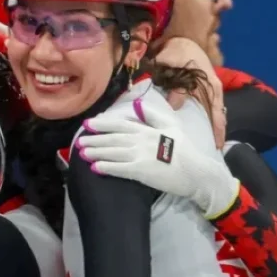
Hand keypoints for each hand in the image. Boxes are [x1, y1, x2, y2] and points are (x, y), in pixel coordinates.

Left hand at [77, 102, 239, 218]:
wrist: (197, 172)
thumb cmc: (185, 149)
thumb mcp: (172, 126)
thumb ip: (153, 116)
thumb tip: (137, 104)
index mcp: (147, 129)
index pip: (120, 123)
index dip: (102, 123)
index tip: (87, 124)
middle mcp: (141, 140)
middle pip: (112, 138)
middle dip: (94, 139)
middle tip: (78, 141)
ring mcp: (140, 155)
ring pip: (112, 152)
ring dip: (96, 152)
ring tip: (82, 153)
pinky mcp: (142, 171)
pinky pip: (119, 168)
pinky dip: (106, 167)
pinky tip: (94, 168)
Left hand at [156, 37, 225, 148]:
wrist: (181, 40)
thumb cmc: (179, 51)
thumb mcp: (176, 63)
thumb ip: (176, 84)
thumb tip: (175, 105)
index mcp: (211, 86)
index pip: (217, 112)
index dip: (217, 130)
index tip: (216, 146)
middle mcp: (212, 91)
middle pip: (216, 118)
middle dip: (214, 135)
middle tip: (211, 154)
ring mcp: (207, 93)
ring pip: (211, 116)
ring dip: (209, 131)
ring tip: (207, 150)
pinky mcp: (200, 94)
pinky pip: (205, 111)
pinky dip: (204, 123)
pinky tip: (199, 135)